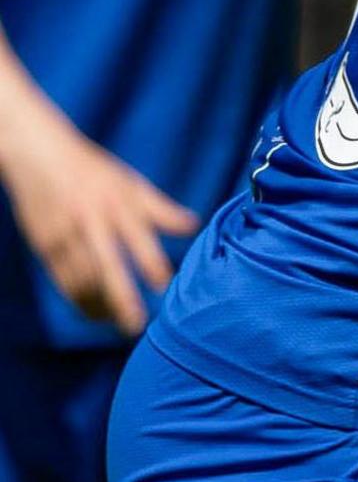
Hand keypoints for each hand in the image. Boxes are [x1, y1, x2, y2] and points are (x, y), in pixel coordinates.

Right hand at [0, 114, 197, 335]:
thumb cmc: (93, 170)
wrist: (39, 155)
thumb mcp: (130, 183)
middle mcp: (91, 221)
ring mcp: (64, 235)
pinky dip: (77, 299)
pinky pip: (62, 279)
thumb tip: (194, 226)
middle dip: (121, 299)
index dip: (152, 265)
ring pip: (81, 280)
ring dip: (99, 305)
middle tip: (136, 325)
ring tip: (118, 322)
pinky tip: (92, 310)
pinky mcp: (44, 245)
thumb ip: (160, 209)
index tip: (165, 287)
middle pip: (107, 267)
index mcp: (117, 203)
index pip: (139, 240)